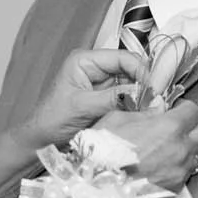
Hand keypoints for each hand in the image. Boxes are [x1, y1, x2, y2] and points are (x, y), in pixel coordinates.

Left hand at [14, 49, 147, 149]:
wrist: (40, 139)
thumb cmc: (52, 119)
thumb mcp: (83, 106)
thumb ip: (112, 98)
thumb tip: (143, 95)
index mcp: (85, 60)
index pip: (122, 57)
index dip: (141, 70)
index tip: (154, 87)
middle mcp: (95, 68)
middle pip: (130, 69)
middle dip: (144, 83)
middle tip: (157, 100)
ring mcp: (102, 83)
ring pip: (131, 84)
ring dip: (142, 95)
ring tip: (152, 108)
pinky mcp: (106, 99)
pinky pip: (127, 98)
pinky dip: (136, 105)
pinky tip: (144, 113)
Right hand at [93, 101, 197, 197]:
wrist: (97, 187)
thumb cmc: (103, 151)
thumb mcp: (117, 119)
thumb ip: (143, 111)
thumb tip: (157, 109)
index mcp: (169, 127)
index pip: (193, 110)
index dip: (183, 108)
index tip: (173, 110)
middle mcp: (181, 149)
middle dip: (191, 127)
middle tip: (174, 128)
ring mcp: (180, 171)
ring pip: (197, 154)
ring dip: (187, 148)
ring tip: (168, 148)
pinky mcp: (175, 188)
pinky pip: (186, 173)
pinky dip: (180, 166)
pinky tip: (163, 165)